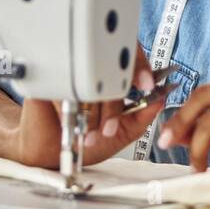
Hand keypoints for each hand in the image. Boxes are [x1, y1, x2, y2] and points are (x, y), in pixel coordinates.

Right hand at [10, 42, 164, 167]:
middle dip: (113, 106)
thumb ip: (142, 117)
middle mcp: (91, 69)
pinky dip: (72, 109)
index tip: (148, 84)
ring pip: (89, 83)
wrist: (50, 151)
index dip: (141, 67)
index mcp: (110, 75)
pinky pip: (67, 88)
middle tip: (109, 130)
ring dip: (91, 114)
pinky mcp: (48, 78)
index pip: (129, 57)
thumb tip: (160, 100)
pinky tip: (72, 123)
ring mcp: (70, 71)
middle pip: (110, 70)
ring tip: (90, 134)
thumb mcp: (121, 132)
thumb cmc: (85, 138)